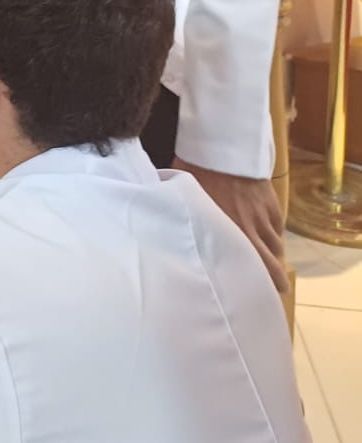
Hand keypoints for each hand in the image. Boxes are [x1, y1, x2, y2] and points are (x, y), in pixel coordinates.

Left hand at [173, 158, 288, 294]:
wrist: (224, 145)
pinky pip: (278, 226)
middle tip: (273, 288)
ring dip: (272, 254)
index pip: (246, 270)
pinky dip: (275, 233)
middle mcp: (250, 231)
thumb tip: (163, 228)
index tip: (252, 297)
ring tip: (267, 261)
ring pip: (275, 245)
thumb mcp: (183, 199)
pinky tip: (269, 235)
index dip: (252, 286)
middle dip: (273, 279)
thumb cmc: (196, 171)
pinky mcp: (272, 203)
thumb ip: (183, 218)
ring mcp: (264, 217)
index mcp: (226, 235)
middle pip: (271, 264)